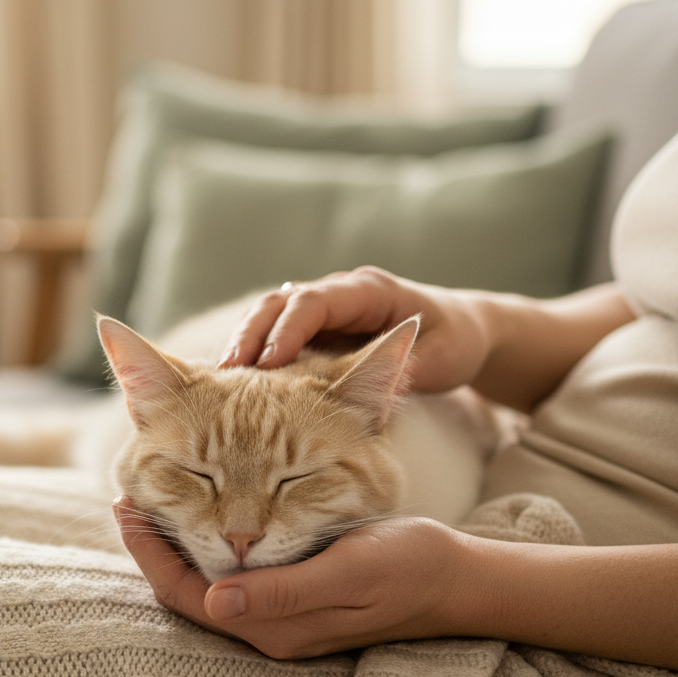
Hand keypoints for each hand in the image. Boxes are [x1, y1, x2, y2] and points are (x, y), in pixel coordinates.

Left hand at [114, 496, 466, 659]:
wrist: (453, 581)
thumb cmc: (407, 569)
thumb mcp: (348, 573)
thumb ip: (286, 591)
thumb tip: (219, 601)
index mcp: (274, 628)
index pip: (187, 595)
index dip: (151, 553)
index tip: (125, 505)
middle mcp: (269, 630)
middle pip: (188, 593)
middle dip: (154, 548)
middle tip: (129, 495)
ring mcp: (280, 619)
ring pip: (206, 585)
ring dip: (177, 546)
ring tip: (155, 501)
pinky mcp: (294, 601)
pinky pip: (231, 577)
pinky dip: (207, 546)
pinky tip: (205, 516)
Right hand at [218, 267, 492, 394]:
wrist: (459, 331)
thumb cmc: (452, 340)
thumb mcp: (443, 357)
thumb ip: (411, 367)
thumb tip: (381, 380)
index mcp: (367, 291)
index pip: (314, 302)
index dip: (287, 329)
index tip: (267, 363)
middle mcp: (338, 294)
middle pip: (279, 304)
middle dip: (250, 335)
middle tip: (226, 373)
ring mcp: (323, 311)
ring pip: (270, 318)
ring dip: (245, 345)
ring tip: (219, 382)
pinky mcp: (315, 331)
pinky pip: (276, 335)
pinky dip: (254, 355)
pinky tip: (234, 385)